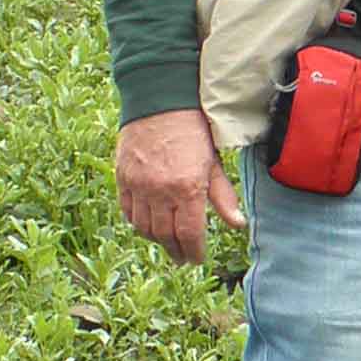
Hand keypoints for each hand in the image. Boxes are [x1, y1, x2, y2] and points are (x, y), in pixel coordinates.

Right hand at [115, 109, 244, 265]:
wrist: (160, 101)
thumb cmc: (193, 130)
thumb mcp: (213, 162)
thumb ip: (222, 196)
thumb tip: (237, 224)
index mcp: (187, 188)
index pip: (189, 234)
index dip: (194, 252)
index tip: (197, 259)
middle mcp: (160, 191)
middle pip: (165, 235)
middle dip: (175, 250)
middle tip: (182, 257)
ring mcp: (138, 185)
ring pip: (143, 227)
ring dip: (156, 239)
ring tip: (166, 242)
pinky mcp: (122, 178)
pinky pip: (127, 211)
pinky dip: (137, 222)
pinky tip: (147, 225)